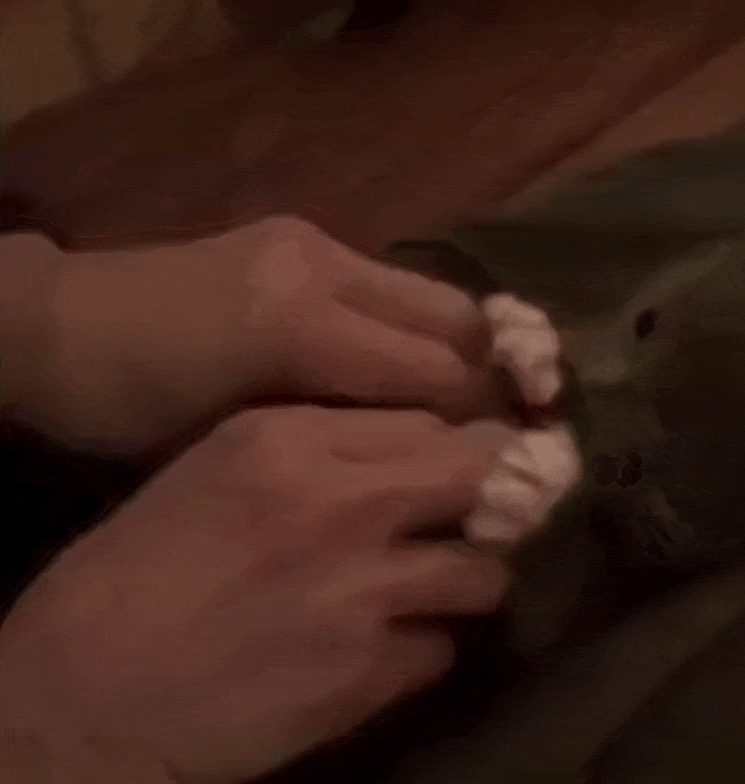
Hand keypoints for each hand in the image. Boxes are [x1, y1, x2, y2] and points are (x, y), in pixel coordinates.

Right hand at [0, 405, 516, 783]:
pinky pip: (439, 649)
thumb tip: (412, 455)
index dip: (462, 447)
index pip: (431, 420)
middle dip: (493, 499)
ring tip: (424, 596)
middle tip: (484, 518)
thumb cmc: (138, 574)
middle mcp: (343, 501)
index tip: (470, 466)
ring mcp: (364, 588)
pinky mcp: (370, 671)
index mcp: (291, 438)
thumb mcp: (219, 472)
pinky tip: (377, 654)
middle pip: (479, 476)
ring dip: (462, 585)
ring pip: (482, 574)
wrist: (87, 695)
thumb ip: (319, 450)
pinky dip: (418, 650)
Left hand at [1, 216, 496, 456]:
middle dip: (497, 376)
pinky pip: (394, 286)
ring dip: (465, 348)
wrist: (61, 327)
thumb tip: (435, 454)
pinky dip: (420, 328)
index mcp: (299, 330)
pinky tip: (418, 368)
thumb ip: (341, 441)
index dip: (486, 420)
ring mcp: (316, 243)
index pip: (438, 374)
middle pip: (456, 321)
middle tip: (518, 427)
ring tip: (483, 401)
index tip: (515, 461)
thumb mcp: (236, 448)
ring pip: (435, 296)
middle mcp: (322, 269)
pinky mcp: (305, 238)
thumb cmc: (133, 411)